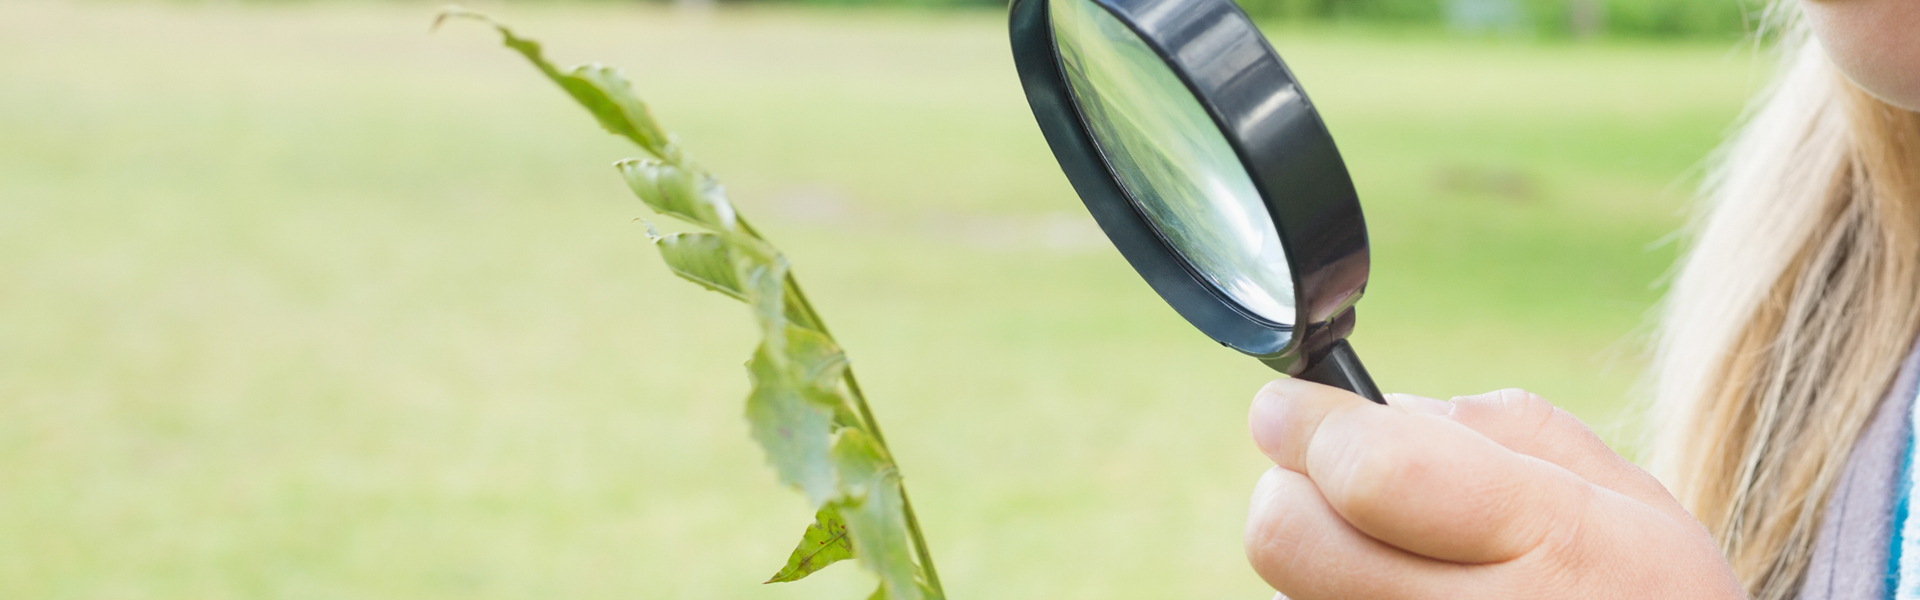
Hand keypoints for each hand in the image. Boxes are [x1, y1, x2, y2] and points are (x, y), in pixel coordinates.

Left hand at [1243, 379, 1742, 598]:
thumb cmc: (1646, 591)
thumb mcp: (1620, 493)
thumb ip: (1492, 428)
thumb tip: (1373, 408)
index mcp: (1550, 537)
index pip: (1370, 472)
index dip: (1307, 425)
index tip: (1286, 407)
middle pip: (1290, 539)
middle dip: (1291, 489)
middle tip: (1324, 476)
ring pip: (1289, 591)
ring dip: (1316, 555)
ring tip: (1392, 554)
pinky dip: (1334, 598)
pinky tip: (1398, 592)